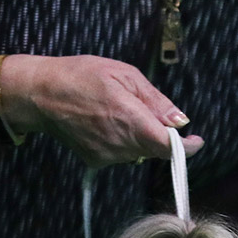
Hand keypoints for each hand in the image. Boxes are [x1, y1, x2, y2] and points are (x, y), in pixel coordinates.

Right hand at [1, 54, 204, 167]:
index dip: (188, 148)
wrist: (41, 94)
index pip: (170, 148)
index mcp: (132, 120)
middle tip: (143, 108)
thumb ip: (156, 101)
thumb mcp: (125, 75)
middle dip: (159, 134)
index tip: (196, 141)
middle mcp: (121, 144)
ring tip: (115, 110)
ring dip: (138, 136)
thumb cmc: (82, 76)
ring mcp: (107, 156)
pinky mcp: (95, 162)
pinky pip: (120, 154)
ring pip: (139, 152)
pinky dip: (121, 141)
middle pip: (156, 149)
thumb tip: (181, 121)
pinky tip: (103, 123)